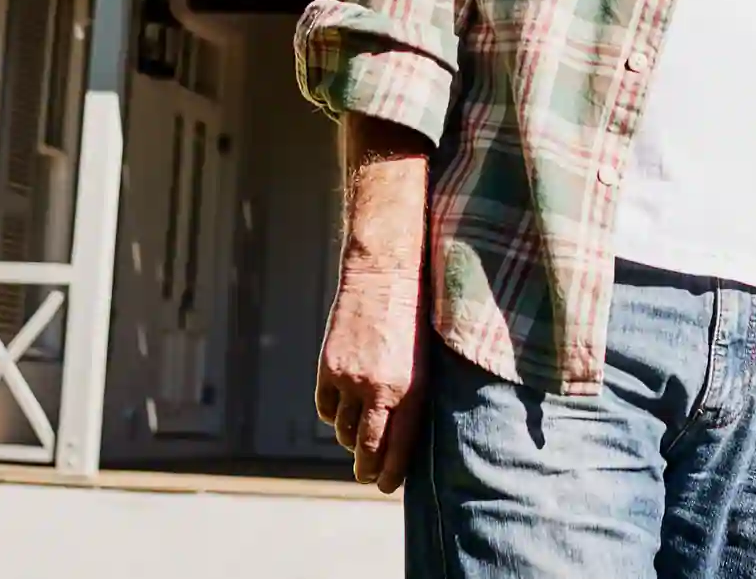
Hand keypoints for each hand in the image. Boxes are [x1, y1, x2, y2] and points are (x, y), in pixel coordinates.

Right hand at [314, 114, 432, 491]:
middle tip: (368, 476)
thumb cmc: (419, 312)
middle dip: (367, 468)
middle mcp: (378, 390)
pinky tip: (344, 409)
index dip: (391, 473)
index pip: (397, 449)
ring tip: (359, 439)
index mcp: (411, 390)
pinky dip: (333, 413)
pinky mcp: (328, 366)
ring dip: (351, 438)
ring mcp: (349, 379)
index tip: (387, 485)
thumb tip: (407, 429)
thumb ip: (416, 395)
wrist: (386, 270)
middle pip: (366, 448)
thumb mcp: (429, 358)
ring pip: (344, 430)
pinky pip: (326, 407)